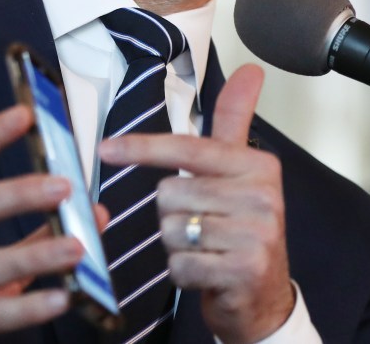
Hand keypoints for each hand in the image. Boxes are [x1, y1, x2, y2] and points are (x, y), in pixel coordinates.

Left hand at [99, 64, 292, 343]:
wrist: (264, 298)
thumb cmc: (241, 230)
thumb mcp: (238, 172)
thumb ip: (235, 120)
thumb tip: (250, 69)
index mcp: (257, 166)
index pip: (186, 148)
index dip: (141, 148)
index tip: (105, 148)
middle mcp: (262, 197)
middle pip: (169, 194)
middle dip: (173, 215)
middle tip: (203, 227)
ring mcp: (257, 235)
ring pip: (171, 229)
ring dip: (178, 245)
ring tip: (205, 249)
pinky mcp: (244, 271)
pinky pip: (180, 264)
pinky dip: (183, 272)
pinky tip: (207, 272)